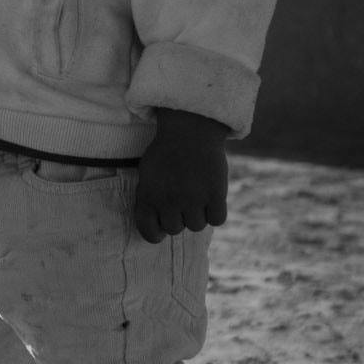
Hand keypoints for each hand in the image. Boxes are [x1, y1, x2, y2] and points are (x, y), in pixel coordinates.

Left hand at [134, 108, 228, 243]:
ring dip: (198, 215)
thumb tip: (155, 223)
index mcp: (148, 197)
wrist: (190, 130)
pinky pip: (217, 219)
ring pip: (197, 226)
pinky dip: (216, 213)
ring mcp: (193, 199)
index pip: (149, 233)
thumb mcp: (146, 174)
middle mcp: (169, 201)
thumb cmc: (166, 152)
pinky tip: (212, 200)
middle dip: (179, 218)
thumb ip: (148, 199)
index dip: (156, 233)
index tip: (162, 226)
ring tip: (197, 196)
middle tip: (183, 201)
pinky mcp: (215, 194)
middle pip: (175, 229)